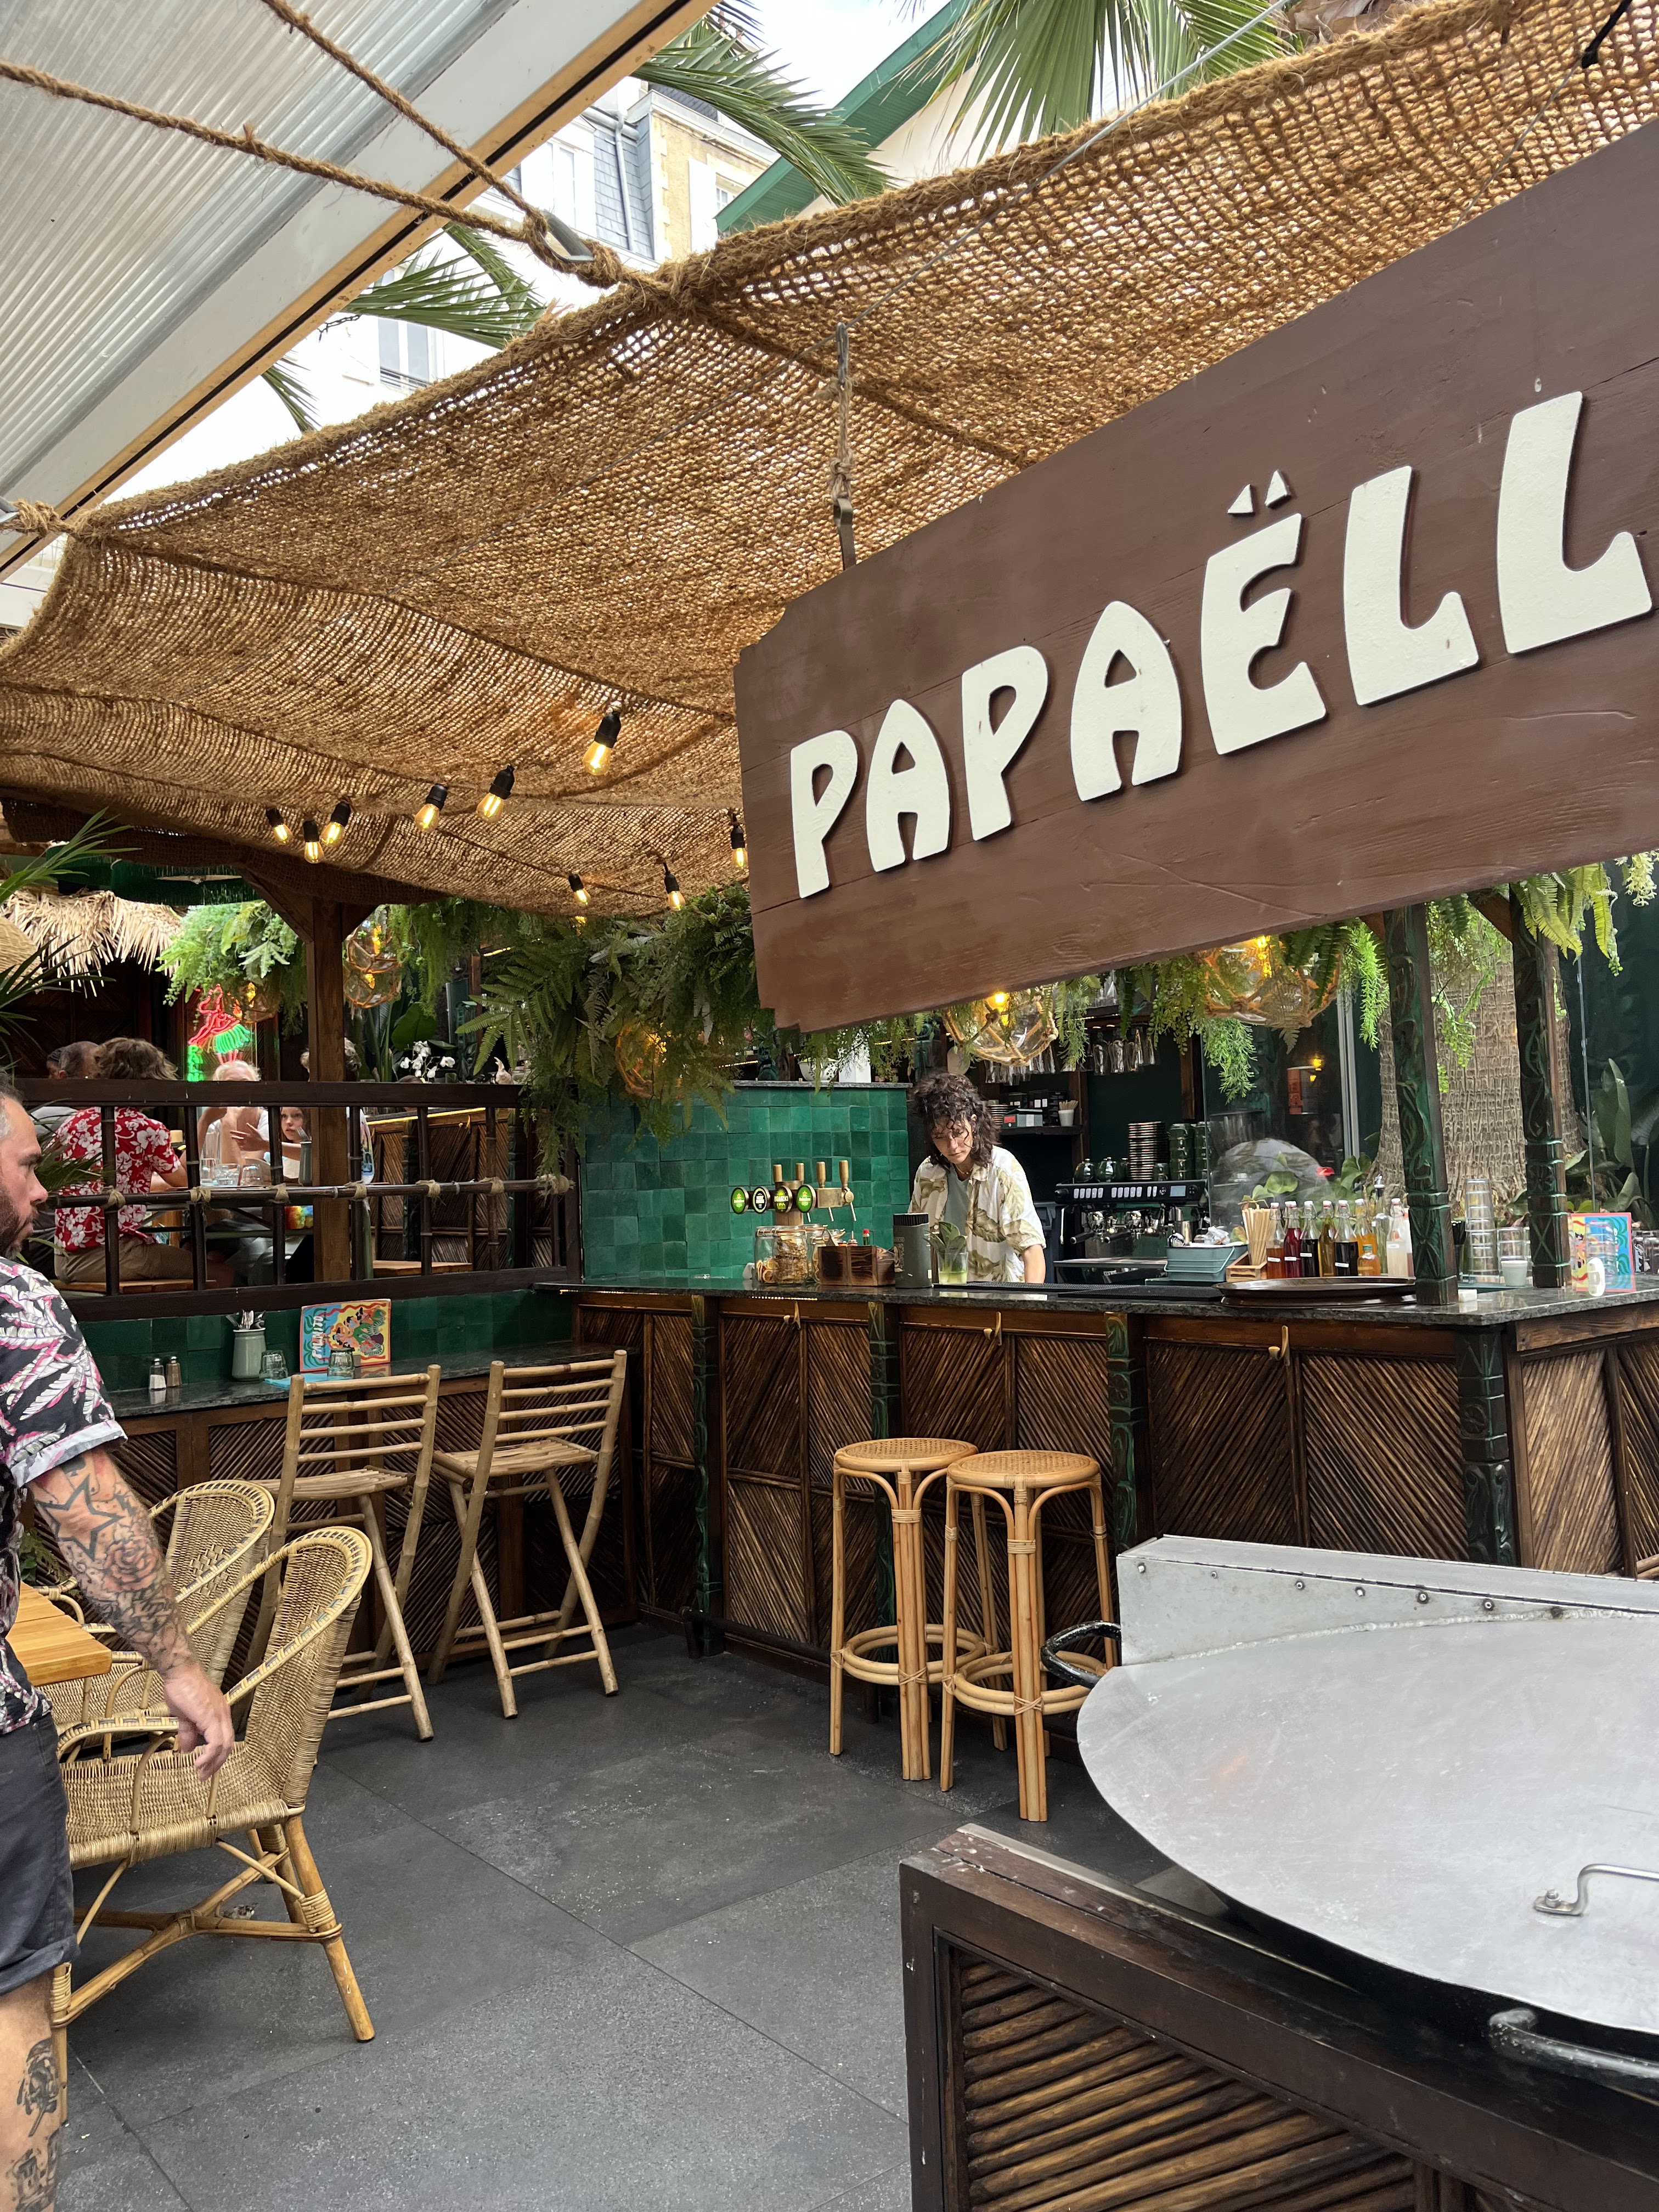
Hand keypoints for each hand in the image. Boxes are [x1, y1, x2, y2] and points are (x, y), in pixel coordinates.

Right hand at [163, 1658, 234, 1775]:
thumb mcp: (185, 1715)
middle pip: (227, 1744)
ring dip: (213, 1762)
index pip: (224, 1739)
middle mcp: (222, 1714)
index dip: (217, 1756)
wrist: (179, 1672)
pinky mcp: (210, 1716)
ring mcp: (218, 1715)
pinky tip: (200, 1762)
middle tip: (205, 1776)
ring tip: (201, 1772)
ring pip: (224, 1744)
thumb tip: (188, 1748)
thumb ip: (189, 1732)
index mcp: (218, 1713)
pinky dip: (209, 1755)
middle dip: (217, 1763)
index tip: (206, 1768)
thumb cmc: (182, 1688)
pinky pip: (215, 1741)